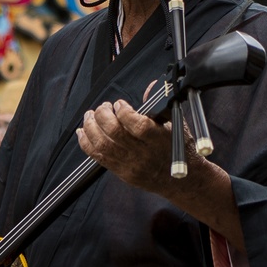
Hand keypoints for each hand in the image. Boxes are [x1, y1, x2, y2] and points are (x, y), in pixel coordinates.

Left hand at [77, 98, 243, 248]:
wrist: (183, 180)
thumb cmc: (180, 149)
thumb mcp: (176, 124)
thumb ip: (161, 106)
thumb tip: (150, 86)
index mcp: (159, 140)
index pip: (136, 125)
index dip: (123, 111)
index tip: (120, 104)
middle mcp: (143, 154)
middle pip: (115, 133)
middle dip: (103, 115)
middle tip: (103, 107)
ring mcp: (131, 165)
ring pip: (102, 145)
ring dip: (91, 127)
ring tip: (90, 115)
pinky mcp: (122, 173)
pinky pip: (98, 158)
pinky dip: (87, 143)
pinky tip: (83, 131)